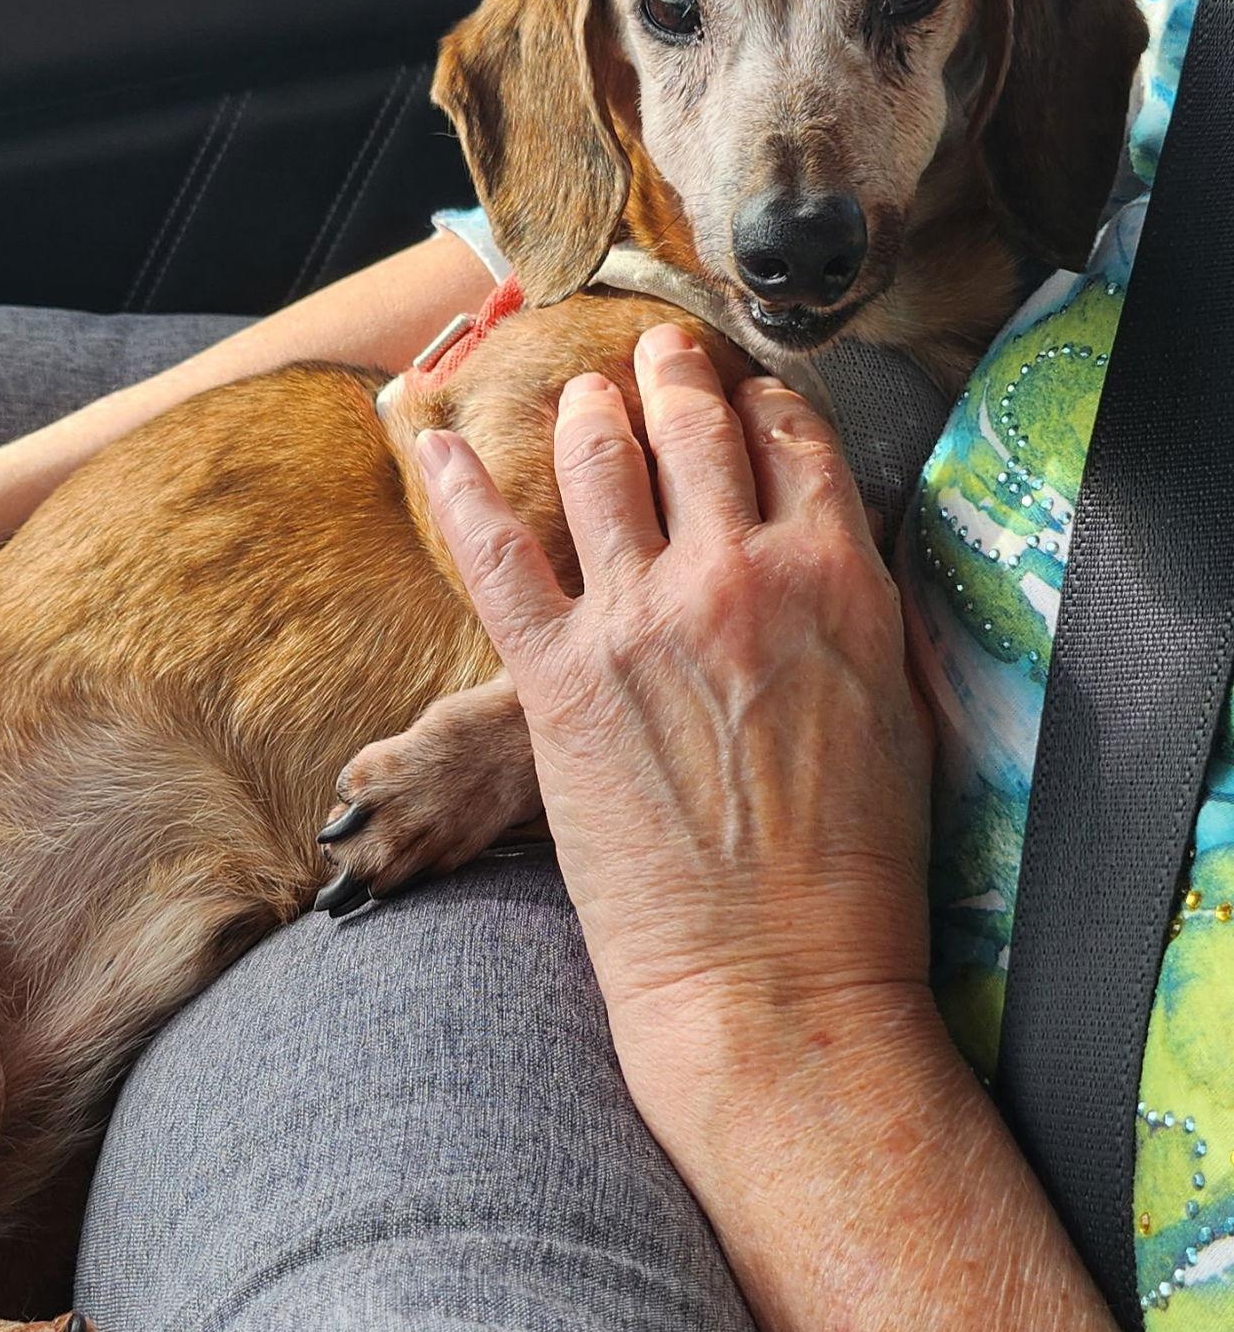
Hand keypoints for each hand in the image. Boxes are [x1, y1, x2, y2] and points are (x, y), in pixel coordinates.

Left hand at [417, 322, 932, 1060]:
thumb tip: (825, 558)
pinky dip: (457, 491)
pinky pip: (495, 556)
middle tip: (658, 353)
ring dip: (590, 413)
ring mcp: (638, 621)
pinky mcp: (556, 680)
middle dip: (674, 376)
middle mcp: (735, 575)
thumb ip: (858, 614)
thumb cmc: (854, 873)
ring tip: (583, 391)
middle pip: (695, 429)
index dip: (761, 403)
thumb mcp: (899, 713)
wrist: (775, 978)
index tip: (743, 390)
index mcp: (835, 578)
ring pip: (599, 466)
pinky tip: (431, 441)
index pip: (791, 441)